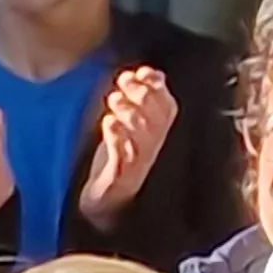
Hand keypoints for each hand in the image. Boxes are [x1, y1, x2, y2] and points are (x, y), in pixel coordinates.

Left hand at [77, 63, 176, 225]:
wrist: (104, 201)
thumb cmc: (115, 159)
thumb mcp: (127, 127)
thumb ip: (134, 102)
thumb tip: (140, 73)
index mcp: (156, 134)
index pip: (167, 107)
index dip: (159, 87)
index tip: (144, 71)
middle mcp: (151, 148)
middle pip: (156, 118)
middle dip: (142, 95)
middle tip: (124, 81)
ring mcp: (137, 163)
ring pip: (142, 135)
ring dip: (130, 113)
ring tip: (115, 99)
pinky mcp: (119, 177)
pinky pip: (123, 156)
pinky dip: (117, 137)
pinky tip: (109, 123)